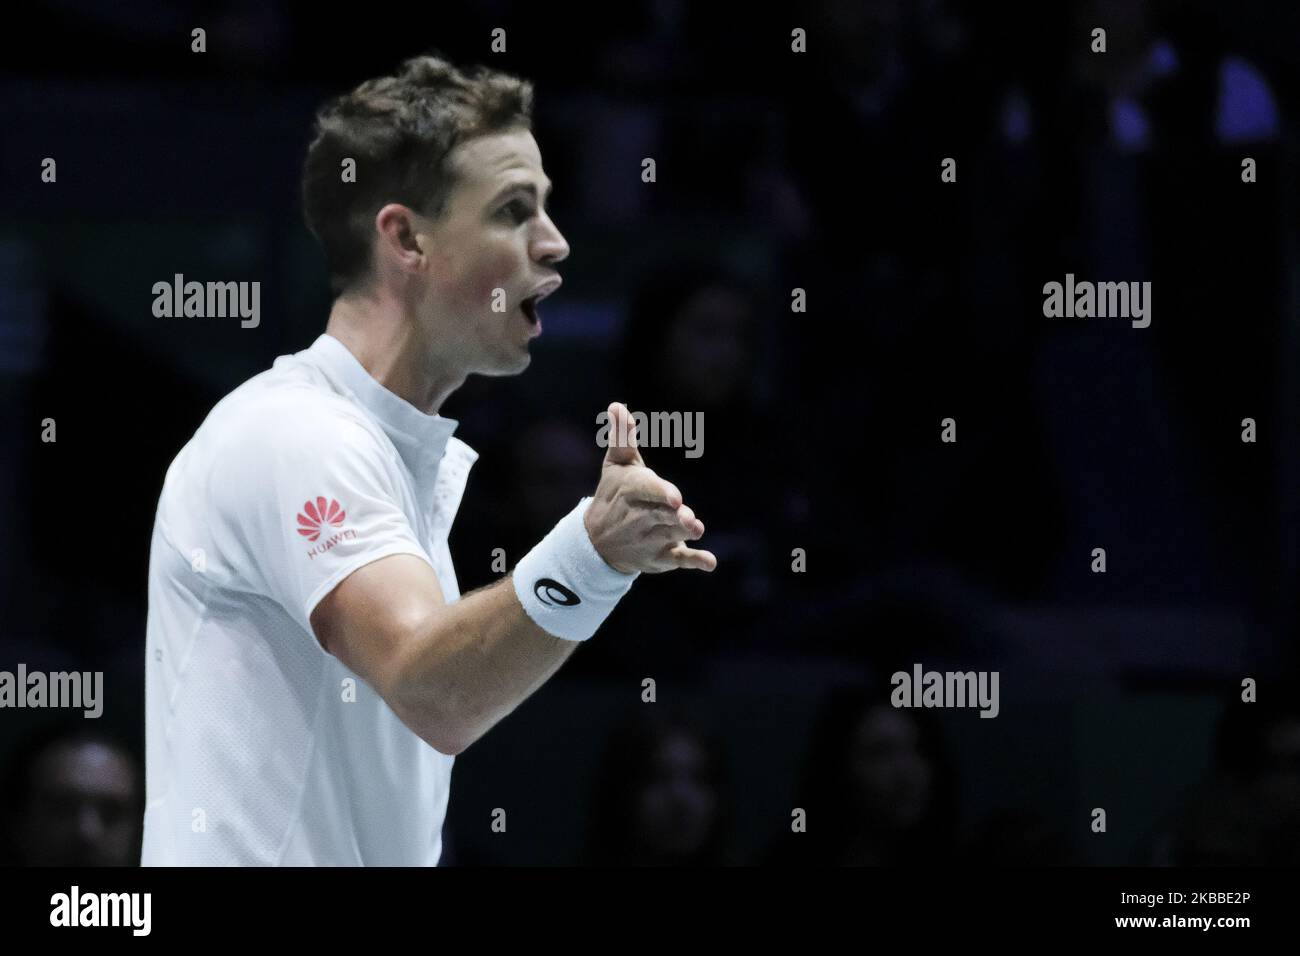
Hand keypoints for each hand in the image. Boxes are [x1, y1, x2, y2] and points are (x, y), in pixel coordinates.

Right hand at [584, 402, 716, 573]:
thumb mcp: (615, 466)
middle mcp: (640, 517)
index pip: (644, 491)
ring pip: (672, 536)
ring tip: (697, 529)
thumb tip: (617, 406)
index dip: (659, 493)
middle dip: (674, 516)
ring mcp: (652, 539)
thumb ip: (623, 438)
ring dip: (684, 534)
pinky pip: (680, 560)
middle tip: (688, 517)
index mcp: (630, 492)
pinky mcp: (663, 557)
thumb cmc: (612, 495)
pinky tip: (710, 563)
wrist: (597, 543)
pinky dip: (695, 561)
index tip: (674, 497)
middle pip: (661, 515)